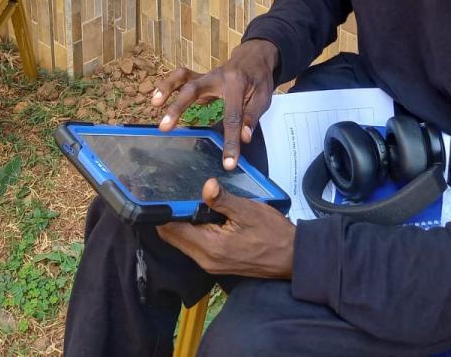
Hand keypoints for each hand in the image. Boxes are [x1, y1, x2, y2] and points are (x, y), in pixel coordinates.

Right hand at [151, 38, 278, 169]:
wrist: (254, 57)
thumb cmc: (258, 79)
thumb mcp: (263, 97)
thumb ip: (252, 117)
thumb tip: (243, 138)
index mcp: (237, 84)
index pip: (232, 117)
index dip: (230, 141)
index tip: (228, 163)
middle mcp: (217, 77)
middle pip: (194, 90)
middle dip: (178, 108)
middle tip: (165, 127)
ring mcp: (206, 76)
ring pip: (182, 77)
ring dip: (166, 88)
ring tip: (153, 103)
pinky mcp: (200, 78)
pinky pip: (181, 78)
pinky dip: (168, 86)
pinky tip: (158, 99)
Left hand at [157, 179, 295, 278]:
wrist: (292, 258)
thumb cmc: (273, 234)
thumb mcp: (248, 211)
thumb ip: (223, 200)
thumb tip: (205, 186)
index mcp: (210, 246)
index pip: (172, 230)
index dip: (162, 212)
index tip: (158, 193)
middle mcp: (205, 259)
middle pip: (173, 237)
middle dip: (167, 216)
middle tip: (168, 192)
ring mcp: (210, 264)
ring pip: (183, 242)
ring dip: (179, 224)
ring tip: (183, 200)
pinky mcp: (217, 263)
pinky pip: (194, 246)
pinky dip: (191, 231)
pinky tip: (199, 214)